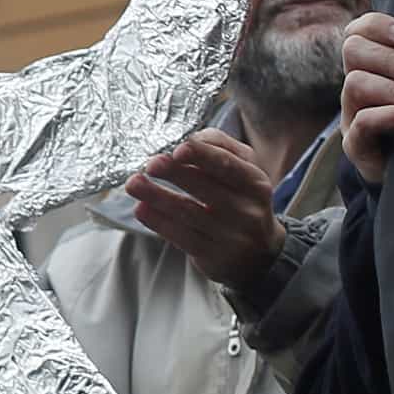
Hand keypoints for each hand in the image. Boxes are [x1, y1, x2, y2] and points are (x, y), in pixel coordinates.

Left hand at [123, 129, 284, 289]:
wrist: (260, 253)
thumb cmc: (243, 199)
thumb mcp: (244, 170)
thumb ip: (220, 147)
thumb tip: (191, 138)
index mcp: (255, 183)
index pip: (228, 166)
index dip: (203, 156)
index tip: (179, 149)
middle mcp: (246, 210)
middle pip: (207, 189)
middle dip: (176, 174)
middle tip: (151, 164)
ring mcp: (229, 236)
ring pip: (188, 213)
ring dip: (157, 196)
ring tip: (133, 184)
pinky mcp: (212, 256)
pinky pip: (180, 236)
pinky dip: (158, 221)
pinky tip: (141, 208)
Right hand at [340, 13, 393, 181]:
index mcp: (371, 62)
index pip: (359, 30)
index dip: (378, 26)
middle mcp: (356, 82)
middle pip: (354, 51)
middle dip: (391, 59)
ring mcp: (352, 112)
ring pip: (356, 84)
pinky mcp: (355, 143)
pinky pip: (362, 123)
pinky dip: (391, 116)